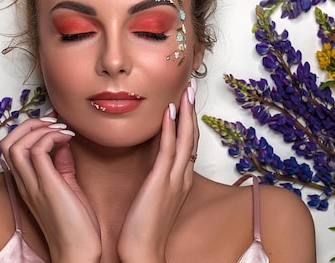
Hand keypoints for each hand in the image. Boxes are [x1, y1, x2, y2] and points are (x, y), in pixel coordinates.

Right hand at [0, 112, 101, 261]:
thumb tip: (62, 143)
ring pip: (15, 145)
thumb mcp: (68, 188)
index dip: (28, 130)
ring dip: (38, 129)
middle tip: (52, 121)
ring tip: (60, 129)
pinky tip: (67, 139)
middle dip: (28, 124)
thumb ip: (62, 165)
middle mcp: (25, 184)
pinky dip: (50, 137)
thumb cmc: (76, 226)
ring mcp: (33, 186)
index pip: (12, 148)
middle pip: (7, 143)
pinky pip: (37, 152)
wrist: (78, 253)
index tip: (52, 124)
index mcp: (27, 184)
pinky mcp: (47, 187)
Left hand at [117, 83, 198, 262]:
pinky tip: (169, 112)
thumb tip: (151, 161)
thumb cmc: (143, 226)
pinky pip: (169, 150)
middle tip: (189, 88)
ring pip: (185, 139)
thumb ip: (155, 177)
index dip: (187, 120)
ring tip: (183, 91)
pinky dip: (171, 129)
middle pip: (191, 137)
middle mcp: (181, 176)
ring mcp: (174, 179)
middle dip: (190, 111)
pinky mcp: (162, 182)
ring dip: (185, 113)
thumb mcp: (153, 196)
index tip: (184, 100)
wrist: (142, 251)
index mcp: (179, 179)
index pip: (187, 143)